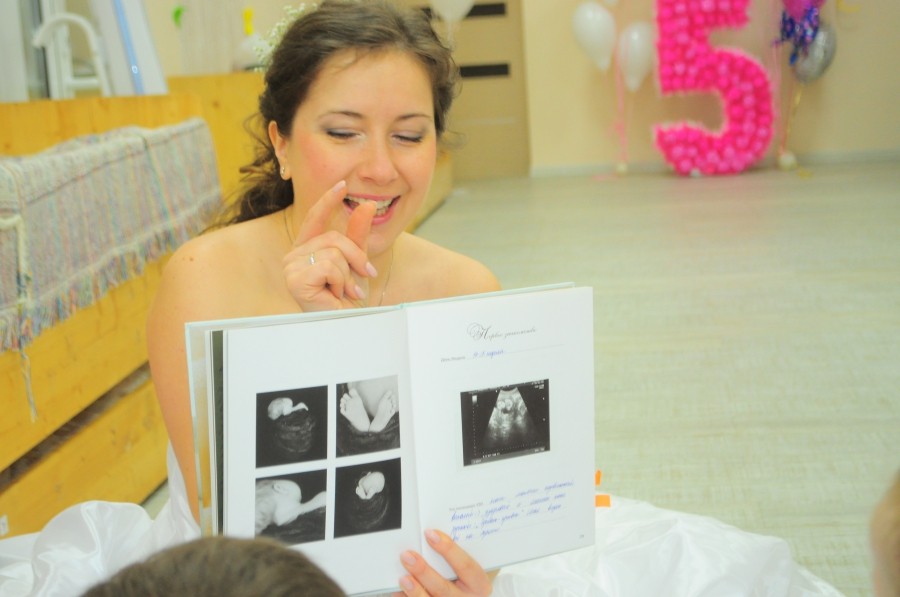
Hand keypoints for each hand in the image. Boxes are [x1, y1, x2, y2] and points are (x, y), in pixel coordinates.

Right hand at [283, 180, 377, 310]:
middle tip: (360, 280)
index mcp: (306, 249)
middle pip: (333, 237)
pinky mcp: (294, 279)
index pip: (315, 218)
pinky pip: (329, 266)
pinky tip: (335, 297)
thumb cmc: (347, 300)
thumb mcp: (356, 262)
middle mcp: (294, 256)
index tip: (342, 184)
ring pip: (333, 252)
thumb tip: (368, 205)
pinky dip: (340, 282)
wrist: (347, 325)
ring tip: (343, 292)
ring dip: (348, 276)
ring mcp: (291, 267)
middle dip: (355, 258)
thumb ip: (358, 235)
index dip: (327, 200)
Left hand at [394, 529, 492, 595]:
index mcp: (479, 584)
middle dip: (424, 572)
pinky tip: (397, 591)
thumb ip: (456, 556)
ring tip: (402, 578)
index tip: (430, 534)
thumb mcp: (470, 569)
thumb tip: (429, 536)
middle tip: (407, 555)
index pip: (466, 566)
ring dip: (415, 591)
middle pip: (444, 588)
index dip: (449, 549)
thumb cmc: (467, 578)